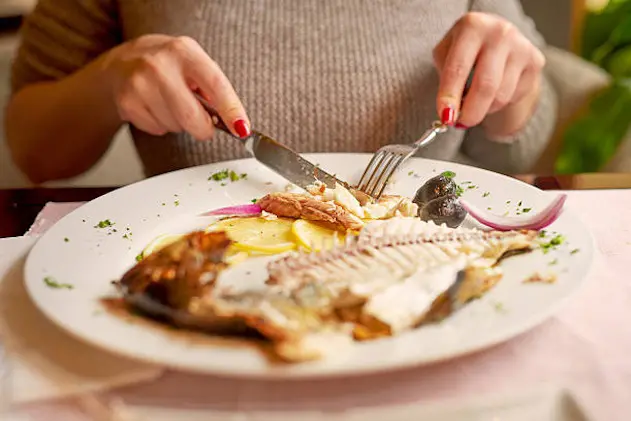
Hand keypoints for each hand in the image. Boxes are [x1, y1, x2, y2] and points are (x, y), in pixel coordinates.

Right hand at [99, 34, 249, 139]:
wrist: (120, 64)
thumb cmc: (166, 65)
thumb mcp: (192, 62)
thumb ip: (213, 87)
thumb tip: (234, 119)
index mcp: (184, 51)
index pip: (215, 83)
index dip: (231, 109)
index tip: (242, 128)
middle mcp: (160, 65)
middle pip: (192, 116)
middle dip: (204, 129)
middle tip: (204, 126)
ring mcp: (140, 84)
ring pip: (176, 126)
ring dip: (180, 124)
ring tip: (170, 104)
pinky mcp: (126, 103)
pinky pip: (158, 130)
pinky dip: (162, 125)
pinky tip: (155, 107)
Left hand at [433, 12, 544, 133]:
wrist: (495, 35)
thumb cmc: (464, 49)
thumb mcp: (445, 54)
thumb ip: (445, 80)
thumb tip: (449, 113)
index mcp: (473, 26)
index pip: (458, 68)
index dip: (450, 96)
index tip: (445, 117)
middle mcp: (500, 33)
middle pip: (486, 86)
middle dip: (471, 112)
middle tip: (461, 123)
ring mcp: (522, 47)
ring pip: (501, 97)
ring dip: (484, 108)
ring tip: (475, 101)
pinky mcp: (536, 62)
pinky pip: (514, 97)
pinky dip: (499, 103)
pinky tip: (494, 89)